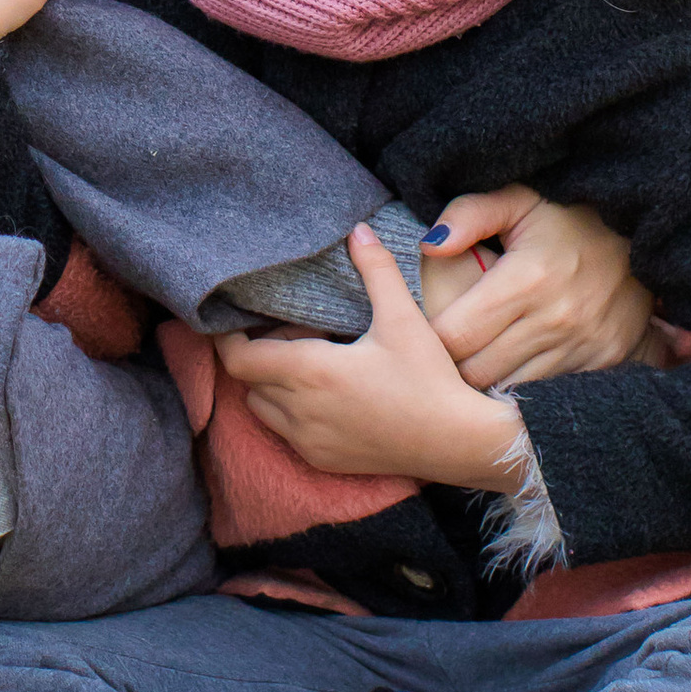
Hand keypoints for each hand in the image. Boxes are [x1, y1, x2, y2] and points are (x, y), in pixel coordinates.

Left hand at [214, 227, 528, 489]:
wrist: (460, 443)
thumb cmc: (431, 379)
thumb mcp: (404, 319)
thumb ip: (376, 271)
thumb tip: (358, 230)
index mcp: (310, 373)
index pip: (238, 359)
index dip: (230, 338)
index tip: (241, 318)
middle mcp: (300, 412)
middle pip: (247, 381)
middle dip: (258, 354)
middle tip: (294, 331)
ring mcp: (309, 442)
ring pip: (263, 409)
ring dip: (272, 383)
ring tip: (310, 361)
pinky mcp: (323, 461)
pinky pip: (286, 433)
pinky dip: (290, 411)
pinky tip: (327, 392)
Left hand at [420, 188, 655, 389]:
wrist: (645, 235)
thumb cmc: (569, 217)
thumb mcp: (519, 199)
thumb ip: (469, 214)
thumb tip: (429, 245)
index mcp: (526, 279)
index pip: (455, 334)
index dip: (431, 338)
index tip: (427, 329)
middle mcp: (554, 320)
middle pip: (476, 371)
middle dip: (453, 365)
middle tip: (446, 351)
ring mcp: (581, 346)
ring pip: (510, 388)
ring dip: (488, 380)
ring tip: (479, 358)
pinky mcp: (603, 361)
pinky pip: (548, 390)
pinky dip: (527, 385)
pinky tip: (516, 365)